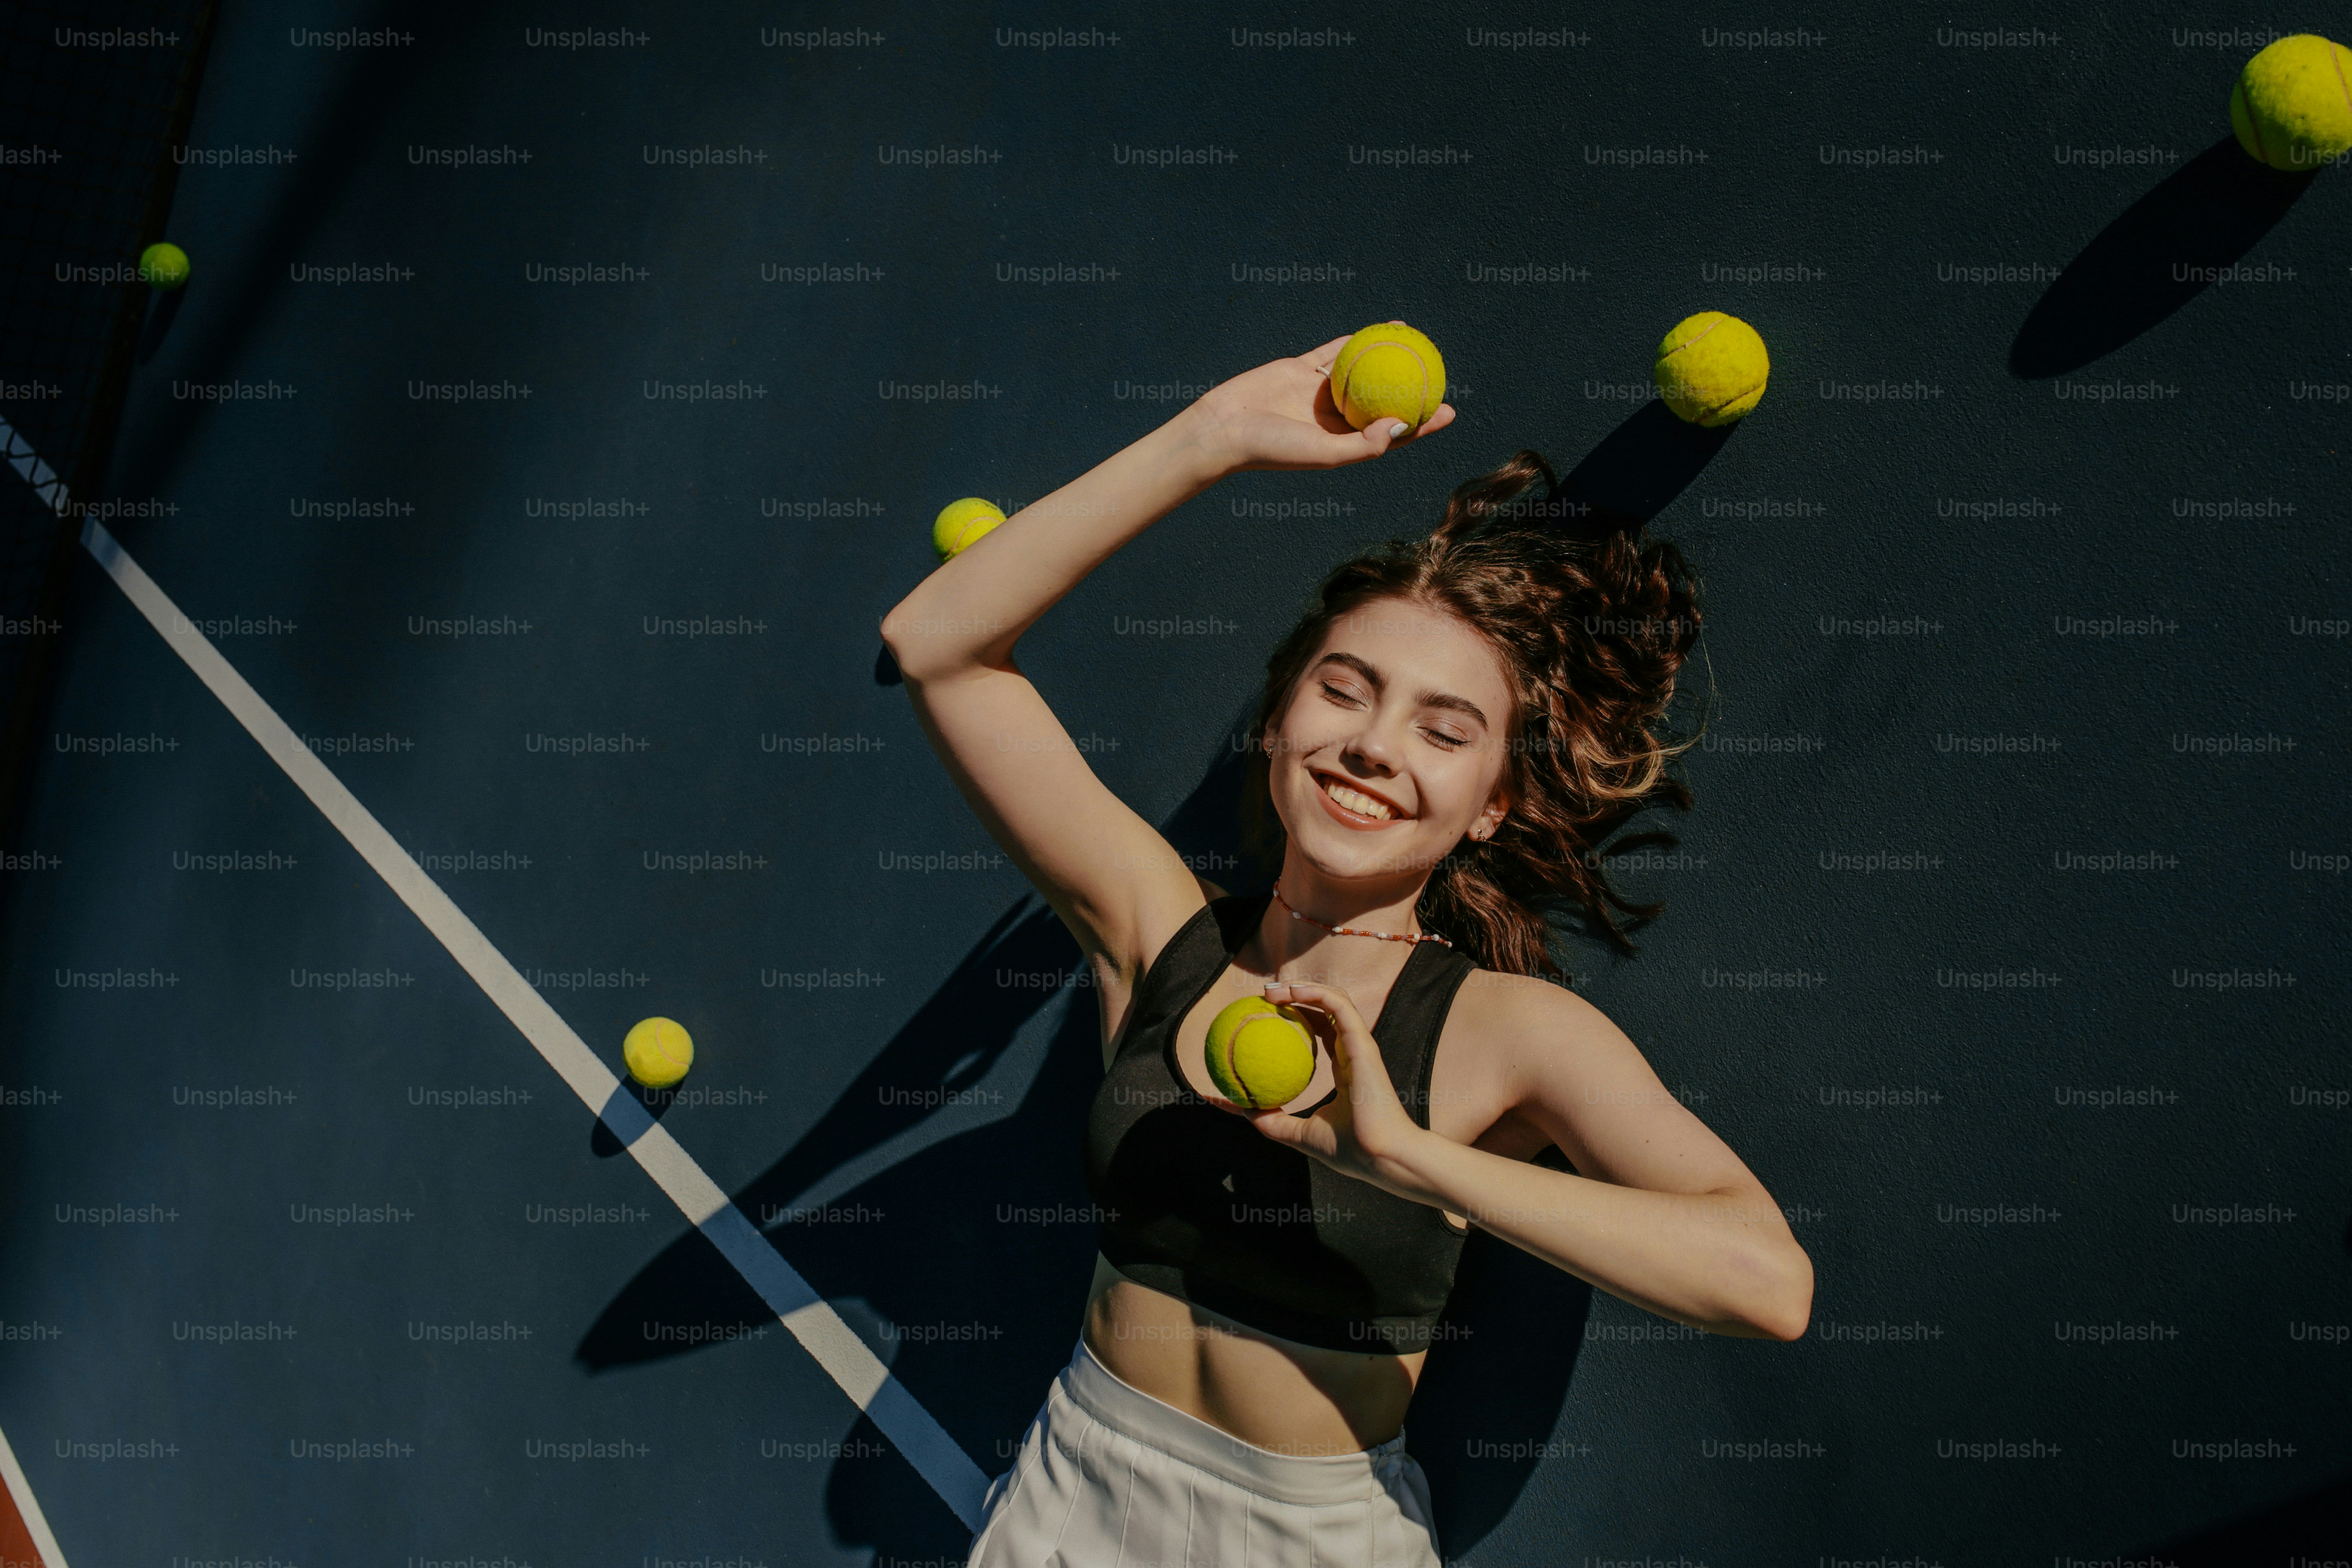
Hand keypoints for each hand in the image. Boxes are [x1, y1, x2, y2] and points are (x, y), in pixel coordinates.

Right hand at [1185, 329, 1456, 475]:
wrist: (1226, 428)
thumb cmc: (1272, 449)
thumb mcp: (1323, 453)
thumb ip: (1364, 444)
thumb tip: (1402, 425)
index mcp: (1344, 442)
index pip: (1393, 433)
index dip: (1423, 423)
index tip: (1449, 410)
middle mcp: (1334, 419)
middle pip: (1383, 400)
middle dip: (1411, 388)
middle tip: (1439, 371)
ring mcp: (1318, 393)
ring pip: (1361, 371)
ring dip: (1385, 358)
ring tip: (1413, 341)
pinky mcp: (1300, 371)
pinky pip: (1334, 352)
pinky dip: (1354, 341)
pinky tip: (1376, 329)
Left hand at [1244, 980, 1440, 1203]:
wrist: (1379, 1156)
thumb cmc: (1347, 1149)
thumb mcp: (1298, 1134)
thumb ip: (1271, 1121)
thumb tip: (1240, 1110)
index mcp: (1343, 1068)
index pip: (1320, 1032)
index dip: (1296, 1018)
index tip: (1265, 1016)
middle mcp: (1352, 1051)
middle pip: (1325, 1010)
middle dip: (1295, 996)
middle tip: (1263, 997)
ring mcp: (1359, 1044)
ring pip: (1334, 999)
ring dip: (1302, 988)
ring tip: (1271, 991)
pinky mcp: (1363, 1041)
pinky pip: (1338, 1006)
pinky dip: (1315, 993)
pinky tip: (1290, 992)